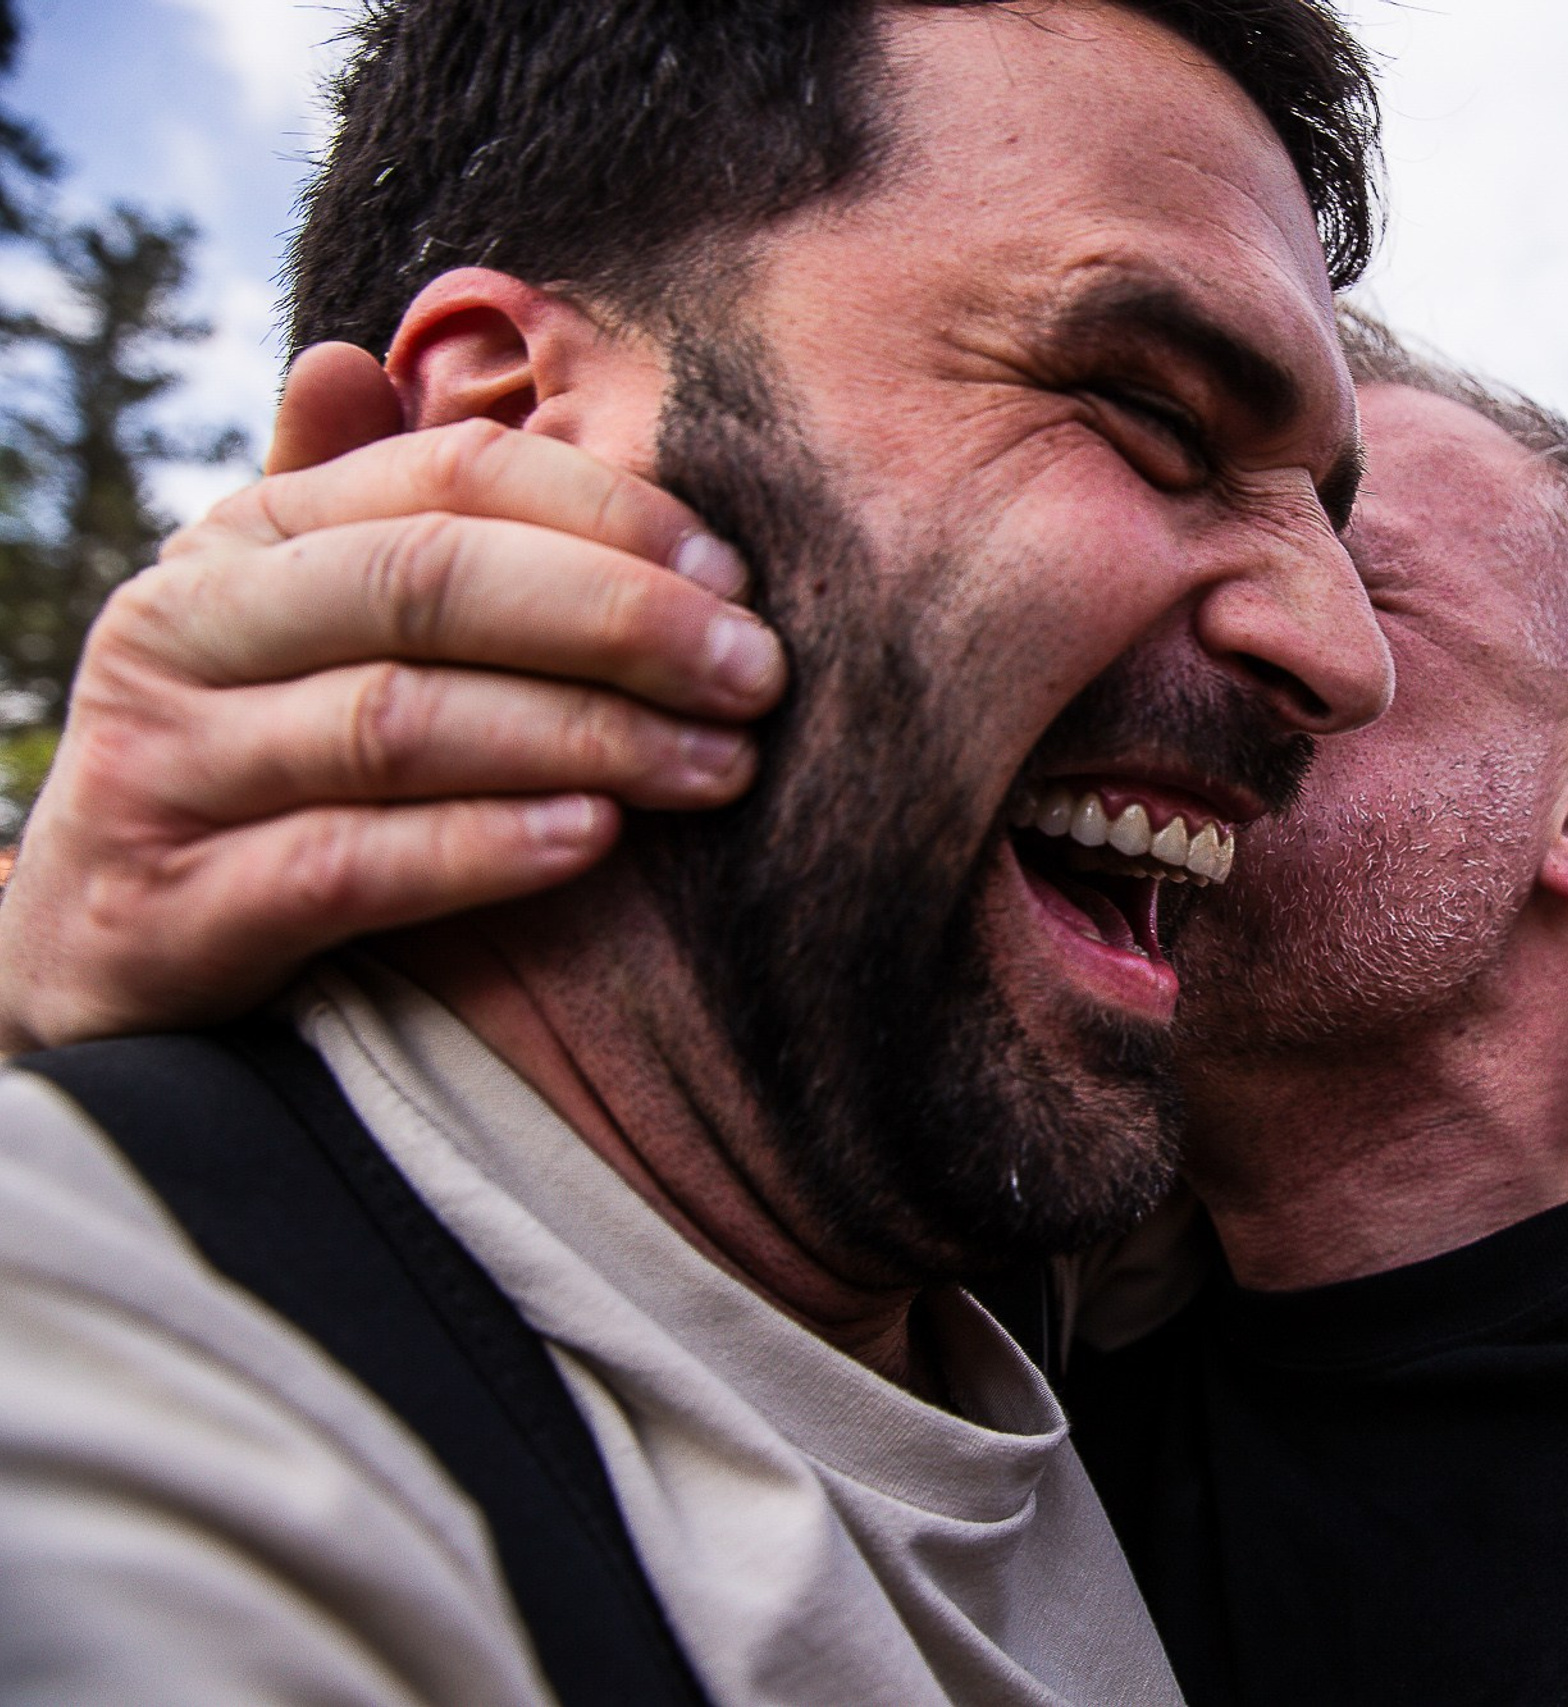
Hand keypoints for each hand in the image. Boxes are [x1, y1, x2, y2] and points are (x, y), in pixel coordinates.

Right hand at [0, 343, 786, 1050]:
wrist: (99, 949)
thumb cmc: (256, 762)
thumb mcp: (294, 623)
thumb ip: (355, 510)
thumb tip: (354, 354)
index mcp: (245, 538)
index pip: (450, 481)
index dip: (609, 517)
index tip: (737, 581)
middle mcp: (185, 626)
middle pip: (430, 585)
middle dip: (617, 622)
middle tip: (756, 675)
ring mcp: (166, 764)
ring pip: (400, 723)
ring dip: (584, 738)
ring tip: (717, 766)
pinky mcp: (173, 902)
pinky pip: (350, 863)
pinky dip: (483, 847)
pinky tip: (595, 841)